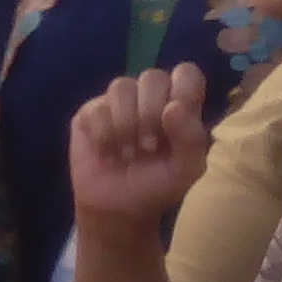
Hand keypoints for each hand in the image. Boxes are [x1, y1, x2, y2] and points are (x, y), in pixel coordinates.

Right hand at [69, 67, 211, 240]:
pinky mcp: (91, 112)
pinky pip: (97, 108)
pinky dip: (104, 136)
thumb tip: (173, 107)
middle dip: (150, 114)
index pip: (186, 73)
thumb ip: (191, 138)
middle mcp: (149, 96)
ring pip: (121, 87)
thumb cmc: (158, 185)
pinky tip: (108, 154)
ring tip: (128, 153)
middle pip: (152, 77)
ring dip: (126, 125)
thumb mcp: (186, 170)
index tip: (175, 119)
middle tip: (149, 147)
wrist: (118, 208)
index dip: (181, 89)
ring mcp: (118, 102)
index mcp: (179, 104)